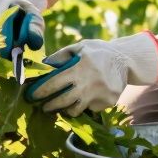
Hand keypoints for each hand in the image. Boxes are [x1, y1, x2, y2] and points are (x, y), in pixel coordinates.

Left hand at [22, 32, 157, 115]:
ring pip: (75, 110)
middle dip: (49, 106)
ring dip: (65, 109)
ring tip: (61, 105)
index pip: (54, 83)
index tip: (31, 95)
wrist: (126, 60)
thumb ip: (61, 56)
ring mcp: (99, 95)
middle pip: (62, 101)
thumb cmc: (99, 52)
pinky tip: (85, 97)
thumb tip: (43, 64)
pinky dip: (84, 105)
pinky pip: (89, 108)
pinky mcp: (108, 103)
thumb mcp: (80, 47)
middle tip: (43, 106)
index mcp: (79, 68)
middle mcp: (89, 83)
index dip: (40, 91)